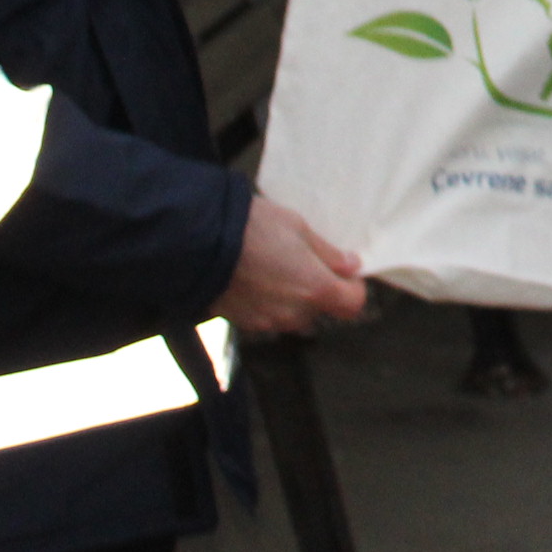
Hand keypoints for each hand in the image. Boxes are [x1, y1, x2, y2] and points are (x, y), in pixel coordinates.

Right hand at [213, 195, 367, 336]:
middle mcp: (295, 313)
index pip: (352, 304)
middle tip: (302, 259)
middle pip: (321, 308)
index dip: (353, 287)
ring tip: (273, 266)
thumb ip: (327, 253)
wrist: (197, 243)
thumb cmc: (251, 227)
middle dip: (318, 288)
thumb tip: (351, 266)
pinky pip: (268, 316)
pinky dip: (268, 302)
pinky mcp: (244, 324)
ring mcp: (268, 322)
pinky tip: (254, 278)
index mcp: (315, 288)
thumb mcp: (297, 227)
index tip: (345, 270)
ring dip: (292, 296)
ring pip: (294, 313)